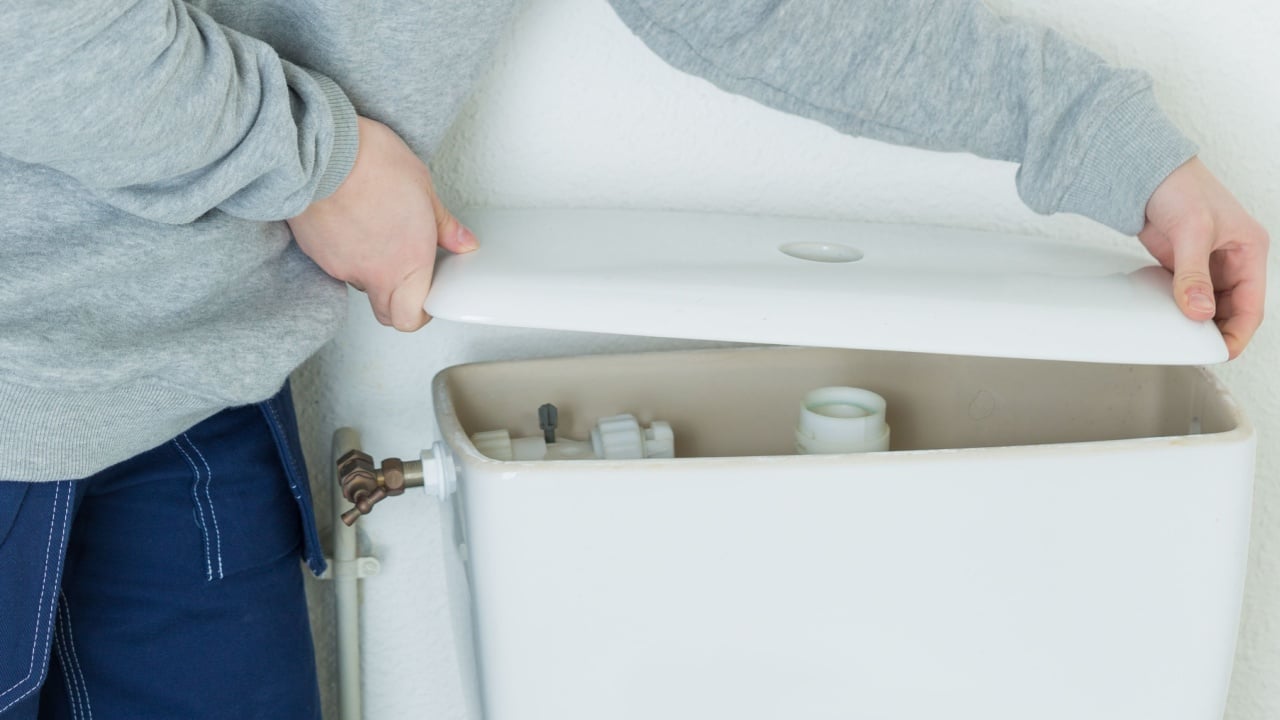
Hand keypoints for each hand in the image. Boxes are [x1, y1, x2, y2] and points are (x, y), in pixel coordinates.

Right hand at [287, 117, 475, 330]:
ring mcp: (341, 266)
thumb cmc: (372, 162)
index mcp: (408, 263)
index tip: (427, 294)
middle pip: (385, 312)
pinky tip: (351, 222)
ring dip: (370, 269)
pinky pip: (336, 263)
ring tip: (376, 231)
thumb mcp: (423, 188)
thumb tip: (463, 242)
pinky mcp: (316, 253)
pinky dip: (345, 251)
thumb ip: (444, 225)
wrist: (322, 150)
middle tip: (406, 274)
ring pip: (360, 283)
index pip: (412, 319)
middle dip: (397, 302)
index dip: (421, 312)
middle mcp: (373, 273)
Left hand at [1139, 157, 1268, 358]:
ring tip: (1180, 335)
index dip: (1237, 333)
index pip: (1251, 306)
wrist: (1147, 172)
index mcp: (1249, 252)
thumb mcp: (1193, 231)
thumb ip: (1194, 274)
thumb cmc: (1181, 186)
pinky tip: (1167, 316)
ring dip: (1195, 320)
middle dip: (1215, 330)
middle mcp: (1232, 260)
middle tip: (1194, 347)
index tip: (1219, 352)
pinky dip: (1179, 308)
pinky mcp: (1183, 265)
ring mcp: (1206, 264)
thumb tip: (1199, 310)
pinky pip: (1186, 295)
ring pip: (1208, 306)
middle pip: (1231, 310)